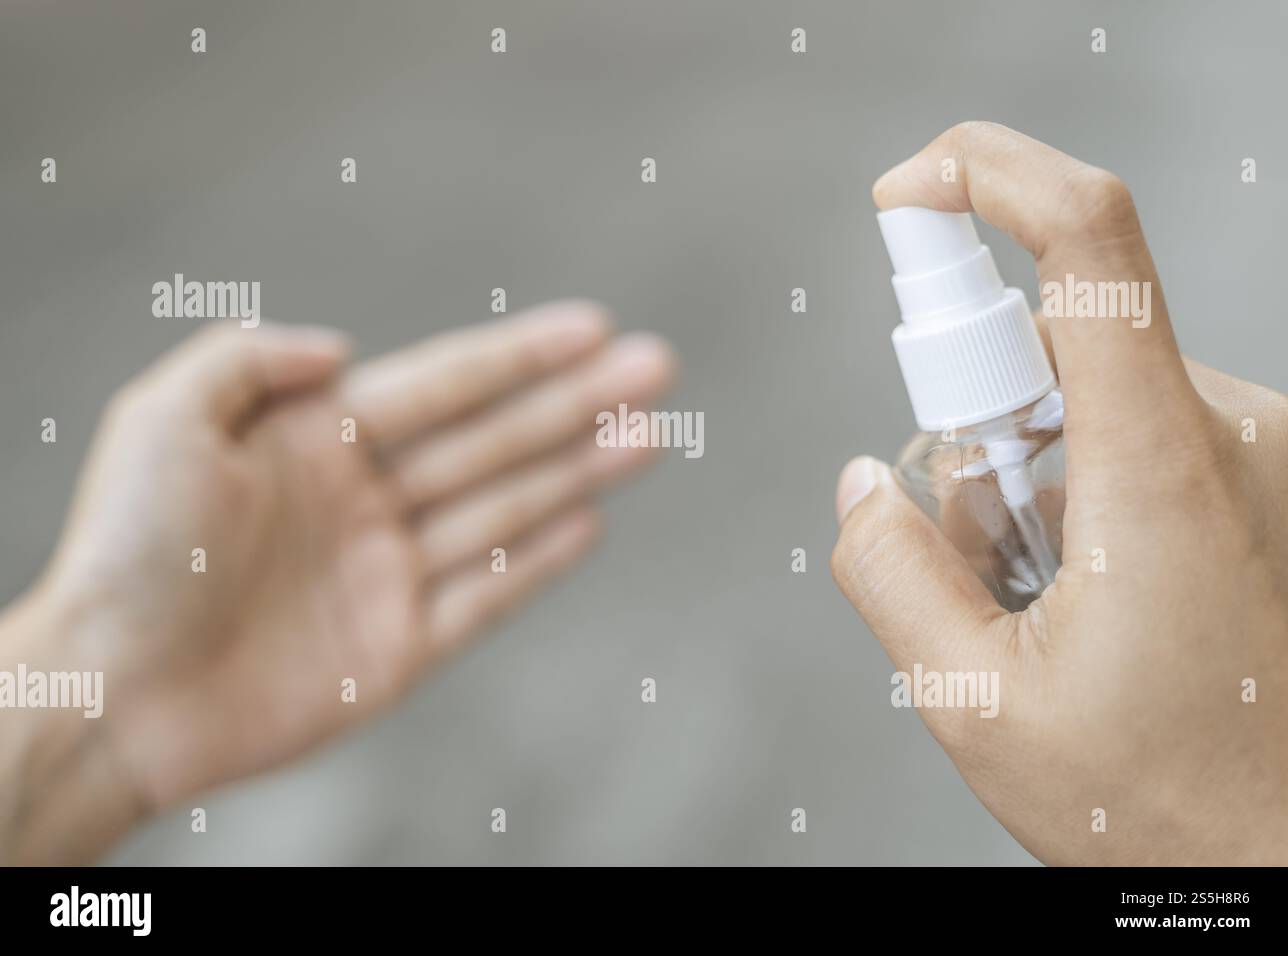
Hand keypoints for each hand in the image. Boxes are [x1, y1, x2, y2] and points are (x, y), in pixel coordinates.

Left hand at [1, 301, 673, 861]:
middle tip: (658, 368)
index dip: (520, 355)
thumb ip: (252, 358)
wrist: (112, 693)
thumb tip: (347, 348)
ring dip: (581, 469)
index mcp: (317, 440)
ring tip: (650, 435)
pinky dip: (538, 559)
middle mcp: (363, 500)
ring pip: (505, 507)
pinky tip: (590, 520)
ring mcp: (387, 574)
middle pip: (494, 439)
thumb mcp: (165, 418)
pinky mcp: (398, 649)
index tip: (594, 326)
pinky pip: (486, 594)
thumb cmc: (130, 550)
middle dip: (577, 402)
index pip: (443, 385)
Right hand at [832, 122, 1287, 864]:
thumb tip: (864, 484)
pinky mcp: (1265, 473)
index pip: (1084, 236)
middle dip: (975, 434)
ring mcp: (1261, 449)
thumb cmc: (1170, 798)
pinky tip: (1092, 593)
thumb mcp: (977, 704)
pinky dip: (1080, 488)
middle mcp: (1231, 430)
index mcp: (1160, 466)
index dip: (982, 172)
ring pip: (1084, 399)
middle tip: (987, 560)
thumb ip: (890, 573)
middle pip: (1048, 345)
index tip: (904, 193)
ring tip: (1048, 604)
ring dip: (1027, 478)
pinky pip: (1133, 431)